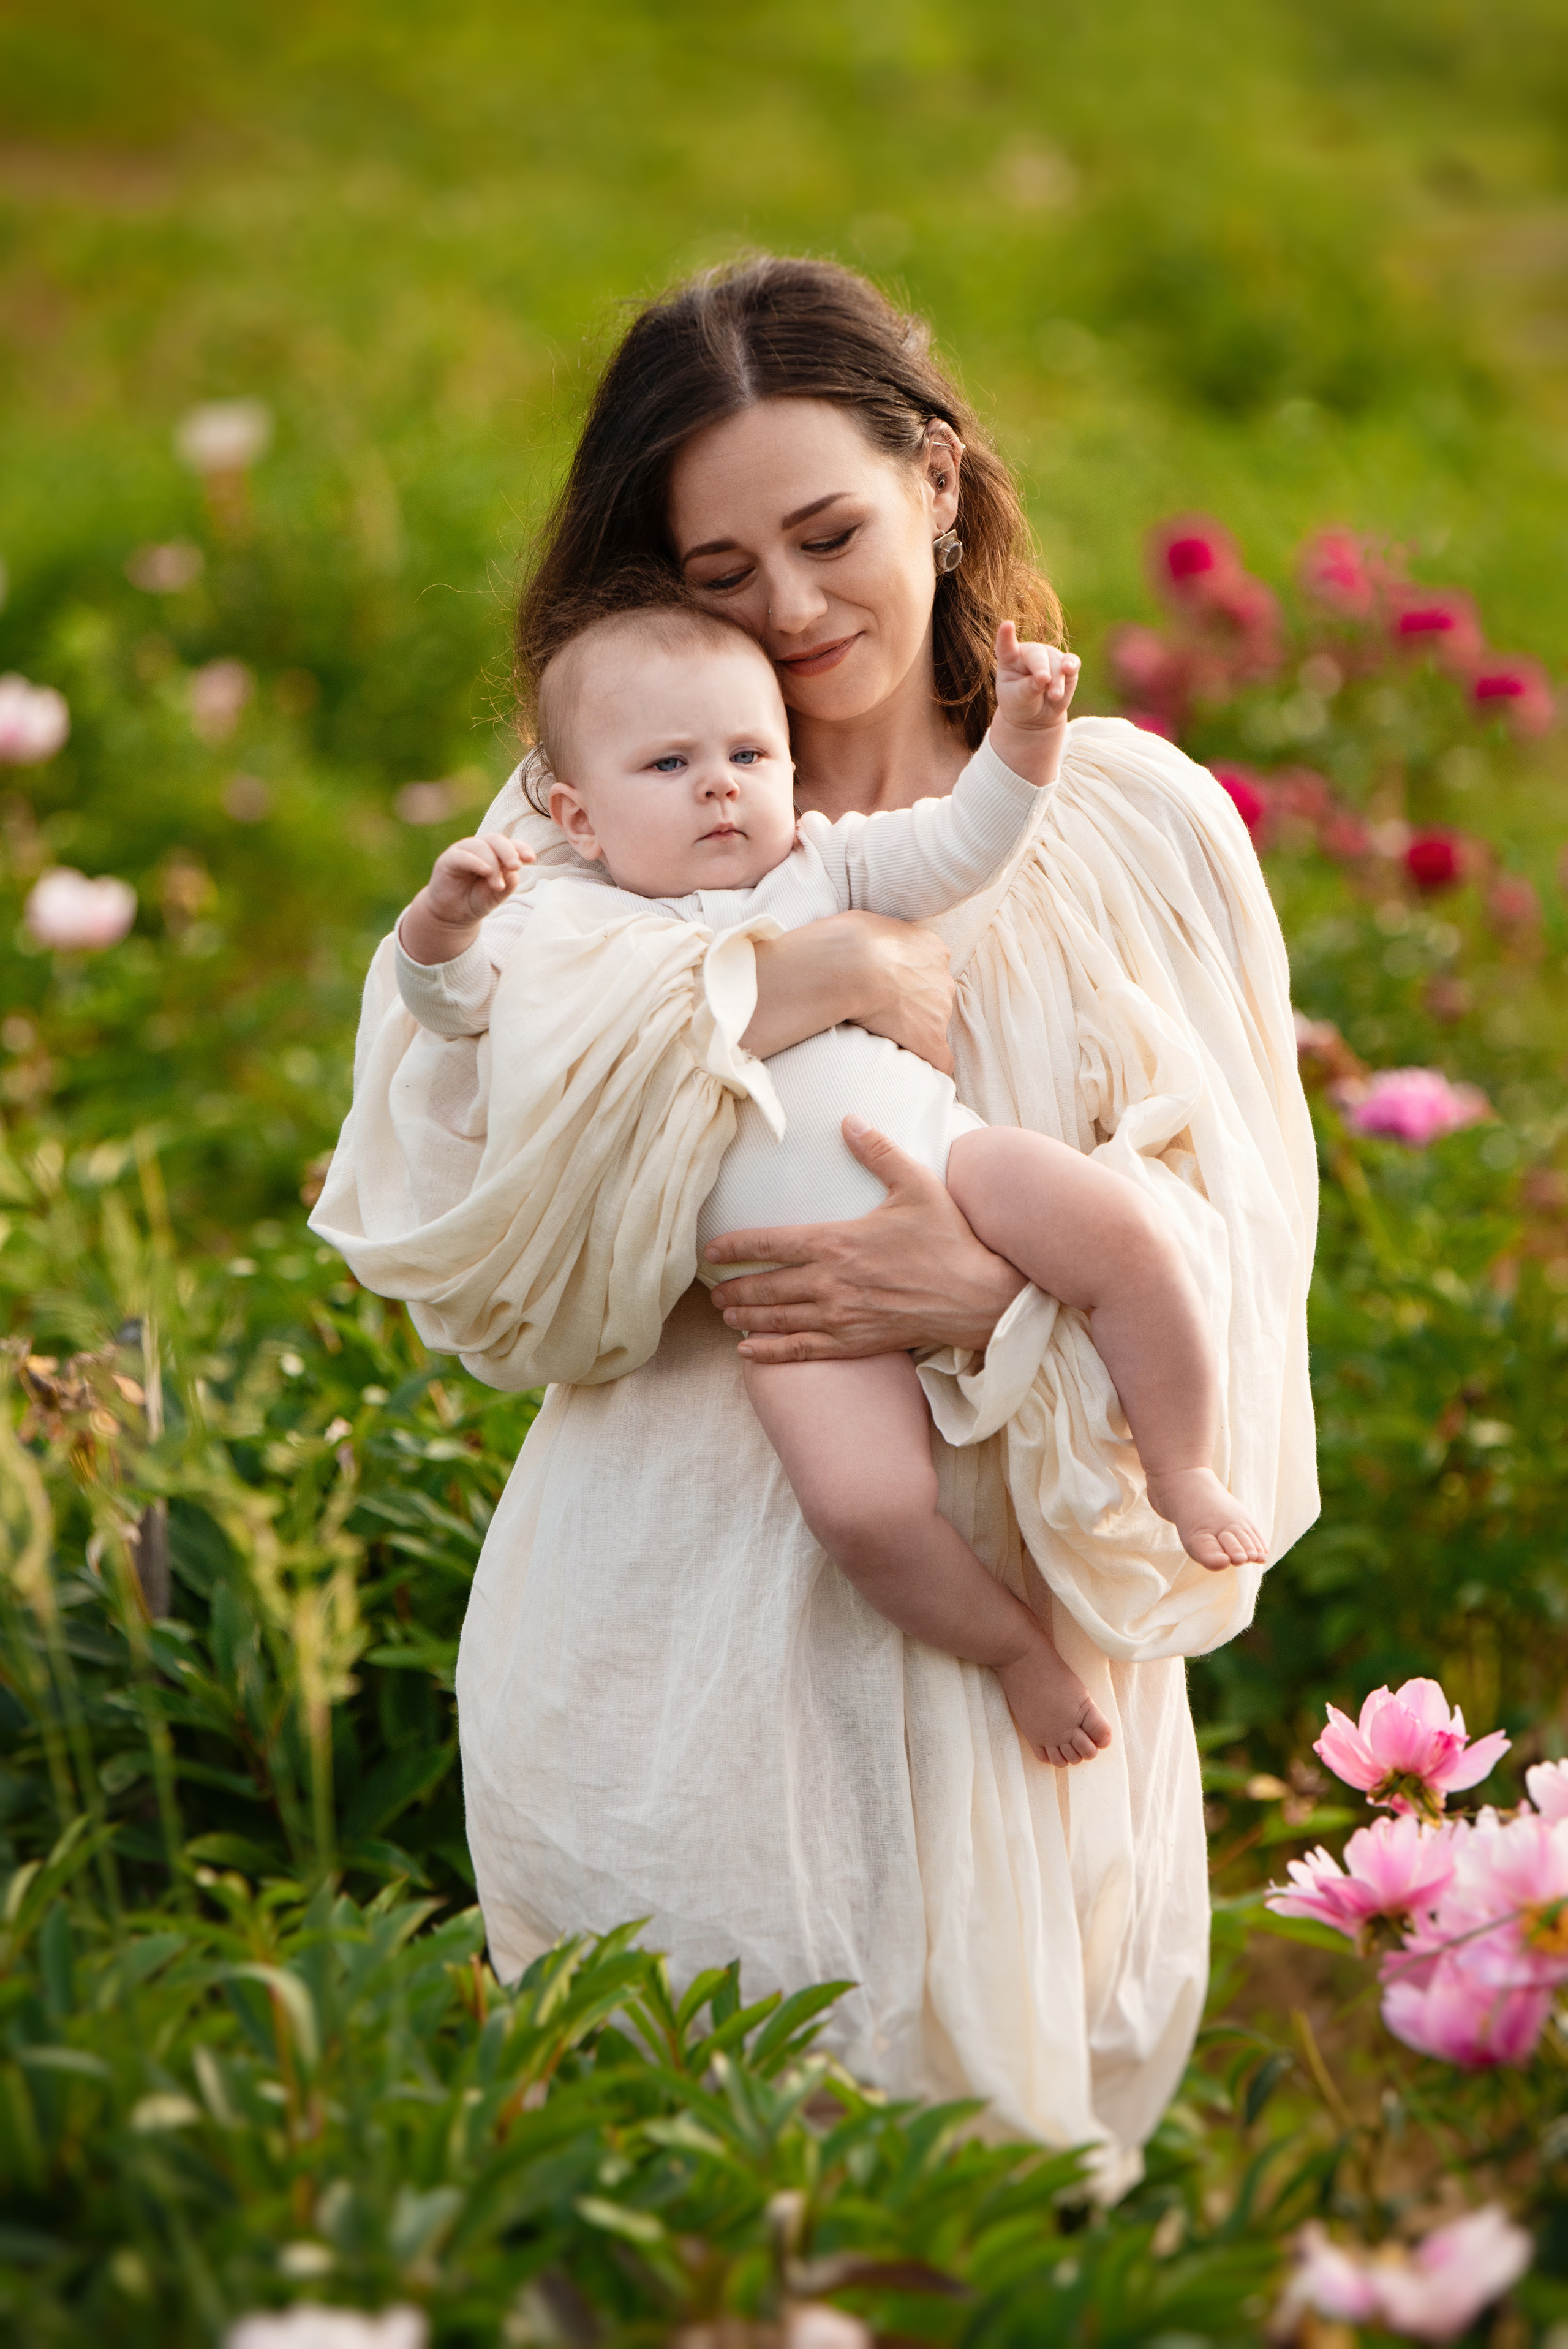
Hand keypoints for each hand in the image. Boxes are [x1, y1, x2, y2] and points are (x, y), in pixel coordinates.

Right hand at [427, 832, 532, 924]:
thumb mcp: (499, 892)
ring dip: (493, 865)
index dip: (521, 848)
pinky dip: (476, 862)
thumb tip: (514, 868)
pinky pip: (462, 855)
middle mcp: (480, 847)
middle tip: (515, 867)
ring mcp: (464, 851)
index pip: (510, 844)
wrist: (454, 914)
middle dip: (509, 852)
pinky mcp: (448, 859)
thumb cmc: (478, 899)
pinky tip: (485, 871)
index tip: (531, 858)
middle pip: (496, 839)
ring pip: (481, 847)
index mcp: (496, 853)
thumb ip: (508, 879)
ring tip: (498, 886)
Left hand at [706, 1116, 1025, 1360]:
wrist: (977, 1296)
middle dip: (733, 1289)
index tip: (711, 1250)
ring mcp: (840, 1317)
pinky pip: (800, 1351)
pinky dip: (769, 1352)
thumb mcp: (916, 1185)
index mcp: (837, 1242)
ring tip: (724, 1314)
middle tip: (712, 1291)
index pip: (769, 1244)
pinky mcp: (854, 1343)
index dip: (734, 1248)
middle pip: (765, 1287)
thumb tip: (848, 1119)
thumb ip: (878, 1152)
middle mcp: (830, 1283)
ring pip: (776, 1320)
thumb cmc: (947, 1239)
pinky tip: (748, 1352)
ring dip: (744, 1317)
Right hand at [744, 912, 957, 1073]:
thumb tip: (868, 941)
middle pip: (935, 1000)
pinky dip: (930, 1066)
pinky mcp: (931, 1040)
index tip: (892, 993)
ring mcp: (939, 1012)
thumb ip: (883, 937)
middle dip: (916, 1009)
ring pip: (933, 1028)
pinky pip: (940, 1061)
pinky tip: (917, 1073)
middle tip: (885, 1016)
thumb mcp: (870, 924)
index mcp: (932, 950)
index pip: (929, 972)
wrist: (850, 966)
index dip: (910, 985)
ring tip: (885, 1039)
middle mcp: (942, 980)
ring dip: (915, 1035)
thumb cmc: (850, 942)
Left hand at [989, 622, 1079, 788]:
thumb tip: (1043, 680)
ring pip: (1056, 660)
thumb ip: (1026, 690)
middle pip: (1037, 655)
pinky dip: (1072, 667)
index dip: (1006, 637)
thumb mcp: (1016, 703)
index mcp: (1009, 661)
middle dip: (1041, 669)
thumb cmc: (1018, 709)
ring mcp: (1049, 661)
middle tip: (1042, 683)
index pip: (1006, 647)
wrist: (1034, 722)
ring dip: (1058, 675)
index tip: (1006, 626)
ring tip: (1053, 693)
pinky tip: (1073, 667)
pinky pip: (1071, 665)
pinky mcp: (1065, 670)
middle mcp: (1029, 656)